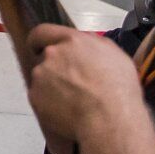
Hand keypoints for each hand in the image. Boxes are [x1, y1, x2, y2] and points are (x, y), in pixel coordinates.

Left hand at [24, 26, 151, 153]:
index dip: (39, 41)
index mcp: (72, 41)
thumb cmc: (119, 91)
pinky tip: (67, 112)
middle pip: (44, 58)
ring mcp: (41, 75)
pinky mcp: (35, 96)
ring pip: (42, 79)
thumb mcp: (115, 56)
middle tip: (72, 85)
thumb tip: (84, 43)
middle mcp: (52, 54)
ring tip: (73, 102)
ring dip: (52, 87)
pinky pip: (39, 98)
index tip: (39, 48)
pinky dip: (49, 104)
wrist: (109, 121)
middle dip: (54, 69)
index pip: (43, 32)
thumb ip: (93, 43)